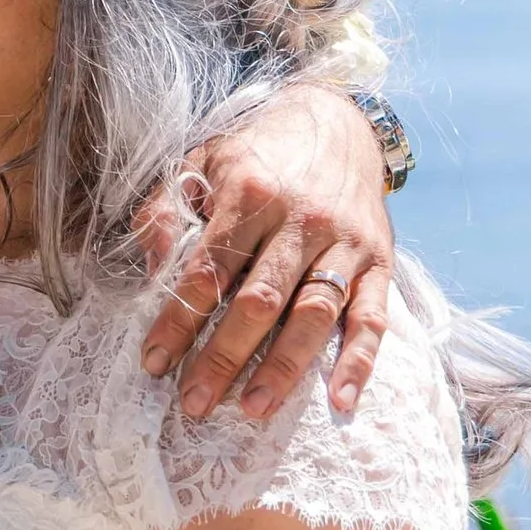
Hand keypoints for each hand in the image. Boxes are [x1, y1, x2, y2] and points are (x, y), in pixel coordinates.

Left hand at [136, 84, 392, 423]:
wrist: (339, 120)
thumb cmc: (258, 152)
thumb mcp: (200, 160)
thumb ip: (166, 210)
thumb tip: (151, 272)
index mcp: (251, 193)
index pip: (207, 270)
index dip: (178, 320)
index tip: (153, 363)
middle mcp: (301, 220)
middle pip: (259, 300)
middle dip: (223, 357)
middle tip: (194, 403)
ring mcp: (344, 243)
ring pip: (313, 313)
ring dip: (284, 367)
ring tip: (254, 409)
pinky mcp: (379, 260)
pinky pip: (372, 316)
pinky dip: (360, 361)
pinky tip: (341, 400)